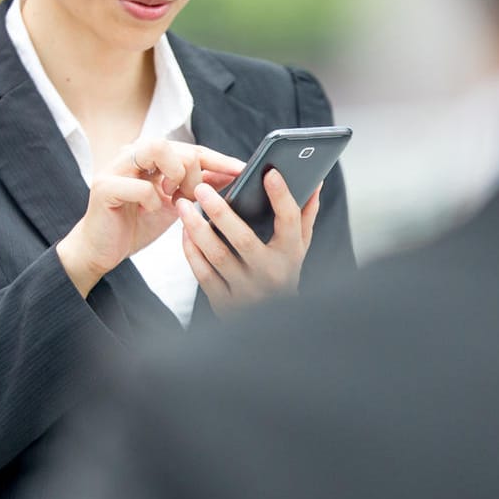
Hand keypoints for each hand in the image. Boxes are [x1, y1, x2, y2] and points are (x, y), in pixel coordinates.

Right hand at [57, 141, 243, 295]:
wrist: (101, 250)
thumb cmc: (136, 224)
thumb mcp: (175, 204)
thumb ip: (197, 186)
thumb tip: (230, 174)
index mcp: (148, 156)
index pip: (189, 148)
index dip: (217, 158)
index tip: (240, 170)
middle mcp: (131, 155)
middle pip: (175, 143)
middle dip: (193, 171)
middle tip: (193, 196)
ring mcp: (115, 168)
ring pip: (155, 148)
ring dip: (174, 173)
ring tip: (175, 196)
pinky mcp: (104, 188)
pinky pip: (139, 184)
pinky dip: (152, 198)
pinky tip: (153, 209)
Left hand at [177, 168, 320, 313]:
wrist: (274, 324)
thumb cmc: (284, 274)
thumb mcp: (298, 247)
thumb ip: (305, 215)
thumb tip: (315, 182)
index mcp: (290, 254)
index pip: (289, 221)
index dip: (281, 196)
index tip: (270, 173)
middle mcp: (270, 273)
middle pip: (243, 239)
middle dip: (221, 211)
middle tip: (202, 187)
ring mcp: (247, 291)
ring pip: (217, 256)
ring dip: (197, 229)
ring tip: (184, 205)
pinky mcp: (225, 303)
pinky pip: (203, 274)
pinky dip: (191, 251)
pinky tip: (185, 232)